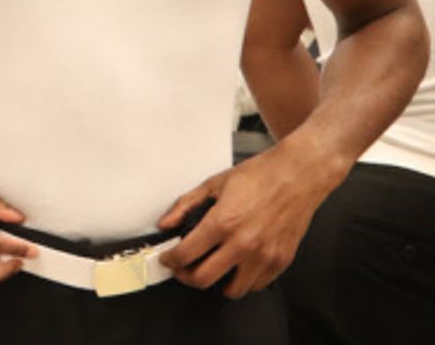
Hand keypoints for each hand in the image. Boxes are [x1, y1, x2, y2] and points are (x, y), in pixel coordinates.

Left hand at [157, 140, 340, 298]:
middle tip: (183, 269)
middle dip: (186, 276)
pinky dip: (244, 280)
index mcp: (223, 222)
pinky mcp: (281, 260)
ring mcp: (264, 255)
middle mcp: (243, 242)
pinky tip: (237, 266)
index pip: (185, 254)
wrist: (297, 175)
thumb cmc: (260, 176)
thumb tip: (167, 223)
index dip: (169, 260)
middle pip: (204, 278)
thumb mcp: (214, 184)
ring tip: (211, 269)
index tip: (168, 259)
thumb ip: (185, 205)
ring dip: (217, 282)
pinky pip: (257, 284)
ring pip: (233, 289)